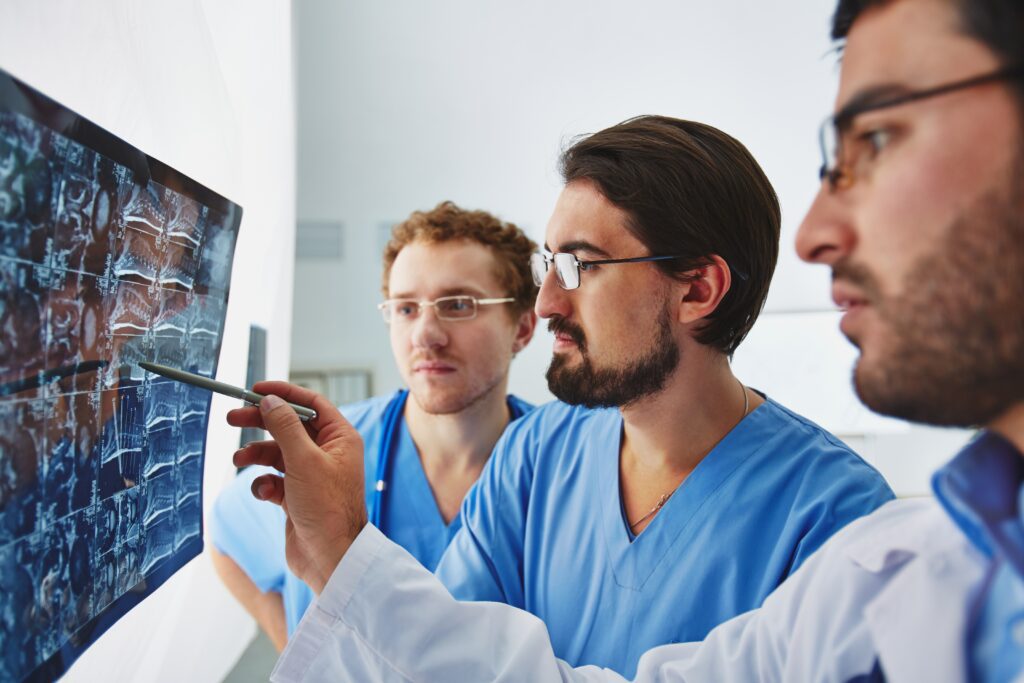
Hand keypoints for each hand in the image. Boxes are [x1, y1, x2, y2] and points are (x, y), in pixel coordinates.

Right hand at [227, 381, 367, 592]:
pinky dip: (264, 483)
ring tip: (239, 459)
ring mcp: (312, 475)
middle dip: (261, 422)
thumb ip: (284, 427)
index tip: (256, 389)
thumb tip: (270, 400)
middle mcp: (328, 453)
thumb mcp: (303, 460)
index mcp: (340, 438)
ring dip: (257, 454)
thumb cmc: (326, 508)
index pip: (311, 403)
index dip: (284, 393)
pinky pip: (274, 479)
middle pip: (290, 426)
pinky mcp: (297, 496)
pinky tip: (265, 493)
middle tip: (233, 417)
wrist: (329, 558)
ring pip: (278, 453)